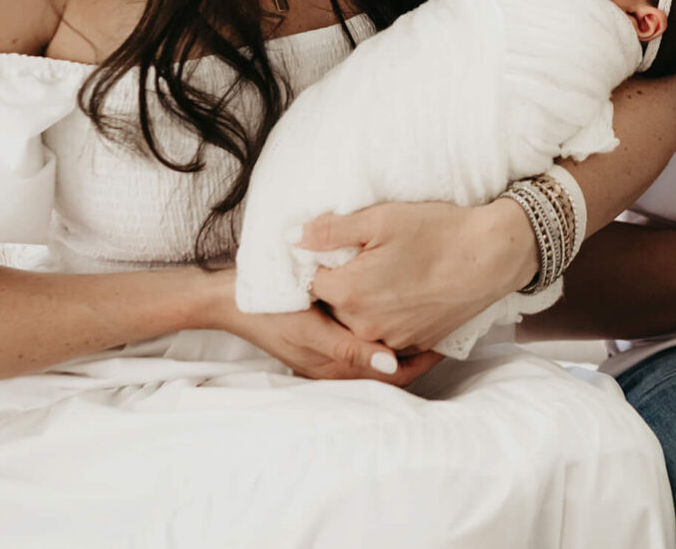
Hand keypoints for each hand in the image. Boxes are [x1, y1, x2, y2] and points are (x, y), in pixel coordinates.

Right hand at [202, 269, 441, 385]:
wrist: (229, 300)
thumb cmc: (270, 312)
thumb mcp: (310, 329)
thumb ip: (351, 348)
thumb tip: (393, 365)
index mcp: (336, 367)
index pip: (393, 375)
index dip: (422, 360)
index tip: (447, 339)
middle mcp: (335, 366)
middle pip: (389, 367)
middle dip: (416, 350)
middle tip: (445, 325)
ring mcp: (327, 354)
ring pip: (376, 354)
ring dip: (399, 339)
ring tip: (426, 317)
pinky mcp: (320, 340)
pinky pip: (359, 342)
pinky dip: (379, 332)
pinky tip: (389, 311)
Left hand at [302, 199, 536, 352]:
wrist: (491, 257)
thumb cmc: (437, 232)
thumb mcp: (380, 218)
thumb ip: (330, 230)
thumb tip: (293, 238)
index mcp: (348, 292)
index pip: (310, 281)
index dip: (319, 262)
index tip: (334, 248)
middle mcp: (364, 324)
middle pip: (332, 306)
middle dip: (339, 284)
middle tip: (363, 258)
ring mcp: (390, 338)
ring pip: (358, 321)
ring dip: (363, 302)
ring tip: (387, 273)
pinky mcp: (414, 343)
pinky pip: (385, 333)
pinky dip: (387, 316)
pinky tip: (404, 292)